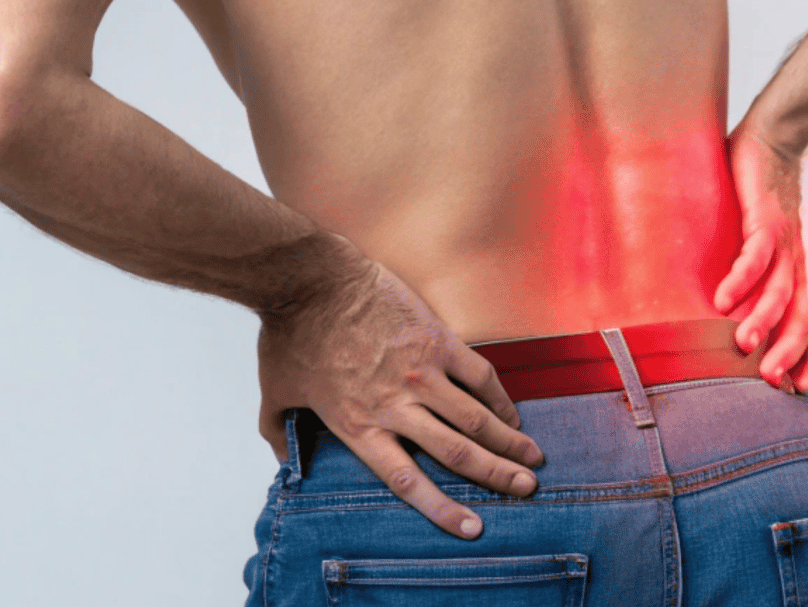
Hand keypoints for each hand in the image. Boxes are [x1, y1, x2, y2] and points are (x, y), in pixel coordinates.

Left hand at [256, 255, 547, 539]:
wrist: (309, 277)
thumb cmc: (289, 333)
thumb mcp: (274, 394)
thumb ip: (280, 435)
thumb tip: (283, 463)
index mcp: (357, 425)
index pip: (407, 481)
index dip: (442, 510)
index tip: (473, 529)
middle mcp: (395, 405)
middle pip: (457, 453)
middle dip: (497, 477)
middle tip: (527, 490)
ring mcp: (420, 371)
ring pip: (475, 418)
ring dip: (509, 443)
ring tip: (533, 460)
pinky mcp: (435, 338)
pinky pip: (479, 374)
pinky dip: (499, 398)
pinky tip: (513, 414)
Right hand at [714, 125, 807, 393]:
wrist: (774, 142)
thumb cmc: (758, 197)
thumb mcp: (756, 244)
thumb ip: (746, 274)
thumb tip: (715, 305)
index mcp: (795, 278)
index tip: (792, 390)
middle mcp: (795, 267)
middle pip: (801, 321)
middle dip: (787, 353)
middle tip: (769, 382)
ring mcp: (784, 245)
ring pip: (780, 292)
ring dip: (762, 321)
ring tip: (743, 345)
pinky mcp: (767, 220)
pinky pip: (757, 256)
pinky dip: (742, 278)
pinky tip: (722, 297)